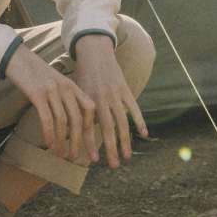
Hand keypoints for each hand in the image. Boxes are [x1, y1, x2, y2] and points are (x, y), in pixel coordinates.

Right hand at [4, 45, 98, 161]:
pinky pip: (47, 118)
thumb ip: (64, 97)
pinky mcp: (38, 94)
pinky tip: (49, 144)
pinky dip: (49, 134)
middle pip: (77, 119)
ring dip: (62, 141)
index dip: (90, 128)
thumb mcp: (55, 82)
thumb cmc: (35, 73)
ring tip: (61, 154)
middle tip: (74, 157)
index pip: (89, 108)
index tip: (89, 145)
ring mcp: (52, 91)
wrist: (17, 58)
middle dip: (78, 141)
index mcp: (72, 86)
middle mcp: (65, 88)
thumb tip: (69, 121)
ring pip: (63, 121)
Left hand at [74, 34, 148, 168]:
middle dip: (110, 148)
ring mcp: (115, 94)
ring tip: (126, 157)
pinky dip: (139, 121)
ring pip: (122, 121)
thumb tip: (72, 133)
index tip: (92, 161)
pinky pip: (134, 107)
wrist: (94, 51)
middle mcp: (101, 99)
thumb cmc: (83, 74)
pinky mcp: (125, 89)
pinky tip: (143, 134)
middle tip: (112, 166)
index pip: (89, 128)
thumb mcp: (76, 91)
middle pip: (108, 128)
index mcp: (87, 100)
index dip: (91, 145)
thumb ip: (78, 110)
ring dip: (125, 140)